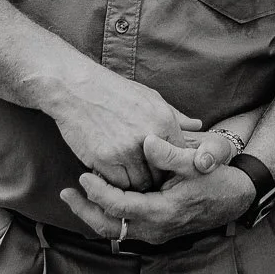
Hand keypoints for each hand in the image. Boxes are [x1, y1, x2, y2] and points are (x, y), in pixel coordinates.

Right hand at [45, 60, 202, 191]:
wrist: (76, 87)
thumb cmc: (114, 91)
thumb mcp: (150, 97)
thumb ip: (175, 116)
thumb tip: (198, 125)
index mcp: (164, 121)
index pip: (178, 159)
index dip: (171, 169)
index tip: (162, 171)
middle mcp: (149, 138)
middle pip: (160, 176)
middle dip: (154, 181)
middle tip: (144, 179)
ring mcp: (126, 150)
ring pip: (139, 185)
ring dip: (134, 186)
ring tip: (127, 178)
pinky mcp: (104, 159)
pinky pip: (117, 185)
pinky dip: (115, 185)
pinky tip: (111, 175)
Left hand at [60, 138, 258, 243]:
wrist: (236, 199)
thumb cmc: (217, 178)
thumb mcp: (197, 161)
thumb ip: (171, 153)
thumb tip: (147, 143)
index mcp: (163, 211)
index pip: (120, 207)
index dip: (98, 192)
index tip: (82, 175)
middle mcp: (156, 228)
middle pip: (109, 226)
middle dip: (85, 211)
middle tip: (65, 193)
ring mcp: (156, 233)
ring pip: (115, 231)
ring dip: (93, 215)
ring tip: (74, 197)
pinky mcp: (156, 230)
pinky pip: (125, 228)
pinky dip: (108, 216)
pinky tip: (97, 201)